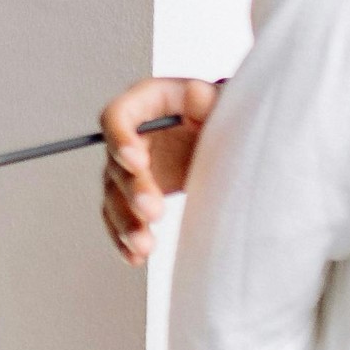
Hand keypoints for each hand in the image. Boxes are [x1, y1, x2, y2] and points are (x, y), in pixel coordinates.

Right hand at [100, 75, 222, 263]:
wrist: (236, 141)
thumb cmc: (229, 113)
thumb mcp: (222, 100)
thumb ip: (211, 97)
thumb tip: (199, 94)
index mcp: (149, 102)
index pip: (118, 115)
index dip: (120, 138)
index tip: (136, 161)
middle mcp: (134, 135)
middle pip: (116, 162)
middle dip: (133, 190)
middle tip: (154, 210)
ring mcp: (134, 168)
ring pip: (114, 196)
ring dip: (126, 223)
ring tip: (145, 245)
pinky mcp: (138, 196)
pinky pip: (121, 219)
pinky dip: (125, 238)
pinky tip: (136, 255)